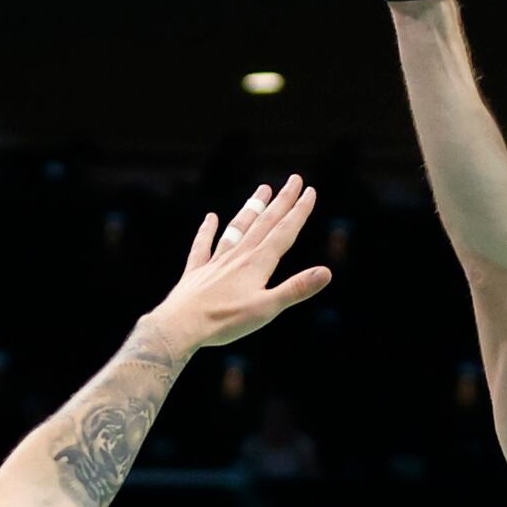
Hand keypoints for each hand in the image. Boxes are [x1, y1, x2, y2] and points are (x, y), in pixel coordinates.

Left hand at [151, 174, 333, 350]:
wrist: (180, 326)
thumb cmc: (225, 321)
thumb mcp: (267, 308)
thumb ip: (296, 289)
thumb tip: (326, 272)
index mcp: (257, 264)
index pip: (284, 232)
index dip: (299, 212)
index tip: (309, 192)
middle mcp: (238, 257)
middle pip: (264, 223)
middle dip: (282, 201)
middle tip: (294, 180)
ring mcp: (216, 262)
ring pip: (237, 229)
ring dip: (252, 209)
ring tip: (262, 190)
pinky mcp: (197, 273)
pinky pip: (203, 246)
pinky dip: (207, 231)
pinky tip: (211, 218)